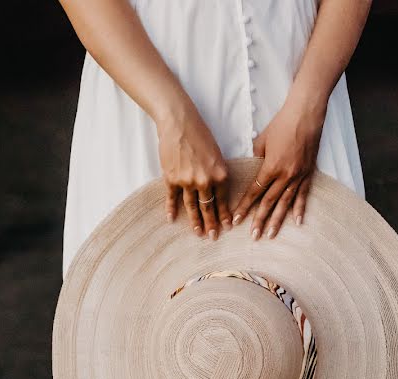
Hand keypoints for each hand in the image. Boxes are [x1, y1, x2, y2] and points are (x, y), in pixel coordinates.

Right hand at [157, 102, 231, 238]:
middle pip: (208, 207)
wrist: (178, 123)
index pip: (222, 200)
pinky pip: (172, 198)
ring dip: (195, 222)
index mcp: (219, 174)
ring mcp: (186, 181)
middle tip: (213, 237)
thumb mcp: (216, 153)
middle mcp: (204, 181)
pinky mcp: (171, 179)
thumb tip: (216, 188)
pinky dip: (171, 209)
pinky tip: (172, 219)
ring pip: (192, 206)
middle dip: (211, 224)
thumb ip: (217, 172)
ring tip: (198, 233)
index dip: (224, 214)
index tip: (226, 226)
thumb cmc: (200, 134)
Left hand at [233, 91, 326, 239]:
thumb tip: (253, 169)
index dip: (245, 207)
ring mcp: (299, 176)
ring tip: (271, 235)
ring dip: (278, 220)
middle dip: (260, 220)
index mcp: (271, 167)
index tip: (236, 220)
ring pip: (286, 203)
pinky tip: (297, 222)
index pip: (255, 193)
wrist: (306, 114)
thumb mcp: (262, 141)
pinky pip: (303, 195)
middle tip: (253, 236)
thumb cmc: (282, 124)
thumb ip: (256, 158)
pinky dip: (300, 209)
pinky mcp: (309, 173)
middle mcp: (285, 175)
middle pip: (269, 203)